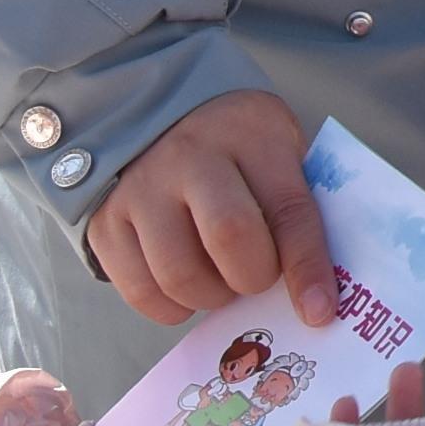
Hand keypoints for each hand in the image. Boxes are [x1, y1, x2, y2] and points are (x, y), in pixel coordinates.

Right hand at [85, 89, 333, 329]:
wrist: (153, 114)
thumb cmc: (236, 144)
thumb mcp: (277, 149)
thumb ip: (294, 207)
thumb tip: (315, 292)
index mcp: (250, 134)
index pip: (287, 209)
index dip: (307, 266)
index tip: (320, 311)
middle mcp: (189, 156)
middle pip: (229, 238)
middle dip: (254, 278)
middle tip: (257, 276)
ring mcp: (140, 189)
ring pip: (180, 275)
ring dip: (212, 297)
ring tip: (221, 279)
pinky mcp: (104, 222)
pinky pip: (140, 291)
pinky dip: (172, 306)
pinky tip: (186, 285)